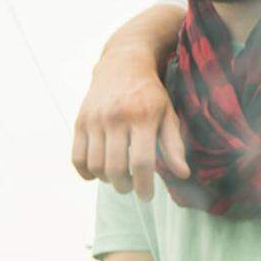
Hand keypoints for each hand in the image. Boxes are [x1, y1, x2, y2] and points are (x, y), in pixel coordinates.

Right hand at [72, 46, 188, 200]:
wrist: (123, 64)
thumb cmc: (150, 94)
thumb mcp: (168, 114)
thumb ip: (174, 145)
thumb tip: (183, 174)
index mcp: (142, 117)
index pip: (141, 162)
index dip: (144, 185)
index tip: (147, 196)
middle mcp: (116, 118)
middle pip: (115, 168)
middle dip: (124, 186)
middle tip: (131, 187)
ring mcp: (95, 119)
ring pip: (95, 165)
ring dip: (107, 180)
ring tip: (117, 178)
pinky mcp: (80, 120)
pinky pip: (77, 157)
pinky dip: (85, 172)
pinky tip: (97, 173)